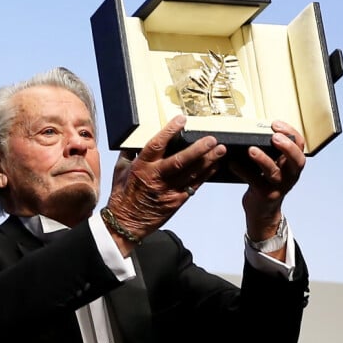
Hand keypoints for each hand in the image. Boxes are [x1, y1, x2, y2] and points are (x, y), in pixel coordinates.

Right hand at [105, 115, 225, 252]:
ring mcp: (168, 191)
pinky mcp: (176, 201)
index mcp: (142, 167)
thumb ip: (130, 152)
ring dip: (208, 161)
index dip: (170, 131)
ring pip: (192, 173)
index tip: (181, 119)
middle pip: (180, 160)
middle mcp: (156, 178)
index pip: (157, 144)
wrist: (126, 222)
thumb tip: (137, 137)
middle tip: (212, 139)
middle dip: (198, 149)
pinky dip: (206, 175)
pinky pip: (194, 186)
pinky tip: (215, 165)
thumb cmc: (122, 195)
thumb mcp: (121, 169)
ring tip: (221, 149)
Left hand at [230, 120, 305, 240]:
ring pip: (274, 171)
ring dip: (262, 159)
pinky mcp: (265, 194)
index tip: (276, 124)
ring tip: (251, 150)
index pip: (300, 145)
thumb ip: (271, 153)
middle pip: (296, 159)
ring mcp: (279, 186)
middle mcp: (290, 175)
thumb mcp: (274, 167)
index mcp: (293, 165)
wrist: (262, 211)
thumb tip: (254, 132)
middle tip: (274, 137)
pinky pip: (254, 181)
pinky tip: (233, 164)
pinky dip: (243, 171)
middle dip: (287, 147)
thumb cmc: (266, 183)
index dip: (291, 133)